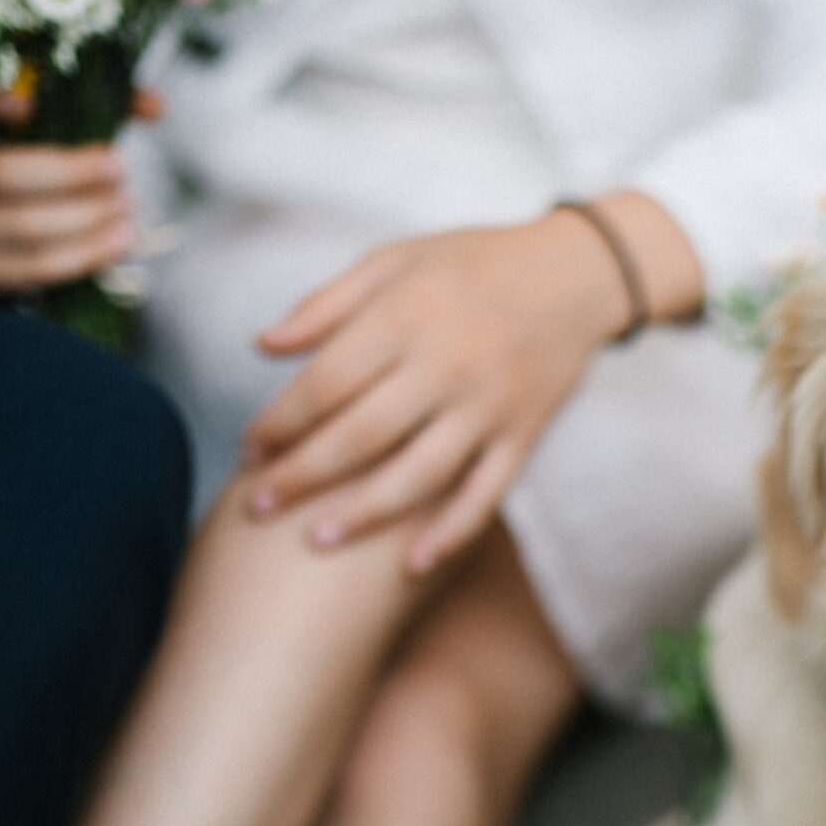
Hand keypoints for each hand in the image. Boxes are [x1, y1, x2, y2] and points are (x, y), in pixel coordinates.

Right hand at [0, 79, 161, 291]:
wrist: (31, 217)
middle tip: (122, 171)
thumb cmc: (52, 154)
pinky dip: (81, 257)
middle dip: (71, 174)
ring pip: (22, 226)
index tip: (30, 103)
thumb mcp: (72, 119)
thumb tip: (158, 104)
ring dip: (85, 221)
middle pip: (3, 173)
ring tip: (129, 211)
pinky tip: (116, 245)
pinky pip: (32, 268)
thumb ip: (108, 103)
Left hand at [243, 194, 702, 574]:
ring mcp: (488, 406)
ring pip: (418, 474)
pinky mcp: (523, 435)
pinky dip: (450, 533)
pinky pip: (485, 494)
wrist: (577, 273)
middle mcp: (447, 363)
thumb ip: (328, 303)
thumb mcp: (396, 260)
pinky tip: (412, 566)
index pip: (327, 381)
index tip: (248, 449)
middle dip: (303, 474)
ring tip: (316, 541)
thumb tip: (263, 346)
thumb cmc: (473, 262)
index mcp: (407, 315)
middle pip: (361, 434)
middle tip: (258, 505)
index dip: (281, 421)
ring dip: (364, 513)